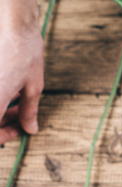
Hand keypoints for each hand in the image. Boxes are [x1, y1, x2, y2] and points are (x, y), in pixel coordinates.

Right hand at [0, 0, 42, 143]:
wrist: (16, 29)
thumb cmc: (25, 55)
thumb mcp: (33, 88)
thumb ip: (29, 111)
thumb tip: (31, 129)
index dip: (4, 136)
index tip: (19, 131)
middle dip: (5, 122)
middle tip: (23, 118)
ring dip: (2, 111)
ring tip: (21, 104)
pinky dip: (0, 99)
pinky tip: (13, 94)